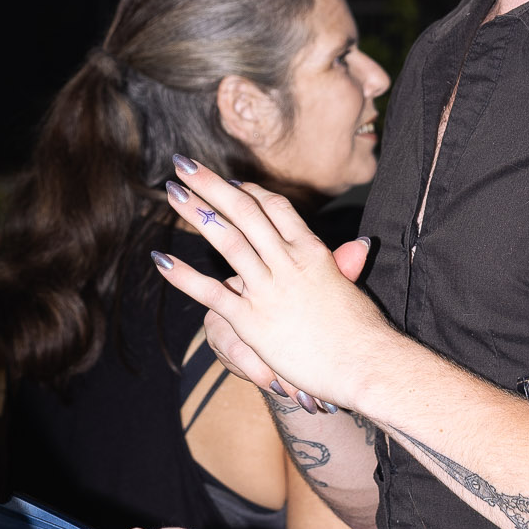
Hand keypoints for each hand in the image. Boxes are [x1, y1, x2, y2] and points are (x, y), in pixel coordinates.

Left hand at [151, 163, 396, 409]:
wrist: (367, 363)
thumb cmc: (363, 331)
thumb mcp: (350, 289)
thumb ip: (344, 263)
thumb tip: (359, 244)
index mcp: (312, 251)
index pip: (274, 208)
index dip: (248, 191)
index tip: (227, 183)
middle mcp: (289, 262)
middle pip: (245, 211)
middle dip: (212, 184)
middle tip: (185, 164)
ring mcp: (269, 290)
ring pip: (227, 240)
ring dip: (196, 212)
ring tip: (171, 192)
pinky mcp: (253, 321)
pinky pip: (212, 292)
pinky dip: (184, 276)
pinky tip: (161, 260)